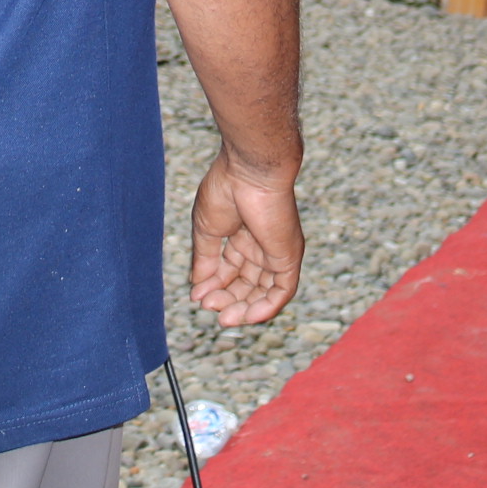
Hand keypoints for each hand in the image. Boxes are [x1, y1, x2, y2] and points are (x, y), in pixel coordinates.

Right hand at [188, 149, 301, 326]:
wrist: (249, 170)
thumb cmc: (225, 189)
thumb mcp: (207, 230)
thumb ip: (204, 260)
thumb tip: (197, 288)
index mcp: (242, 235)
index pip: (230, 270)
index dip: (214, 286)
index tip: (197, 296)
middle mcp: (261, 246)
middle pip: (247, 284)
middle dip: (227, 299)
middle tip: (209, 308)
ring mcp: (277, 252)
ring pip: (264, 292)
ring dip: (244, 308)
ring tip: (224, 317)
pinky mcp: (289, 257)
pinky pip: (282, 291)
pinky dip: (266, 307)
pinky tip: (248, 316)